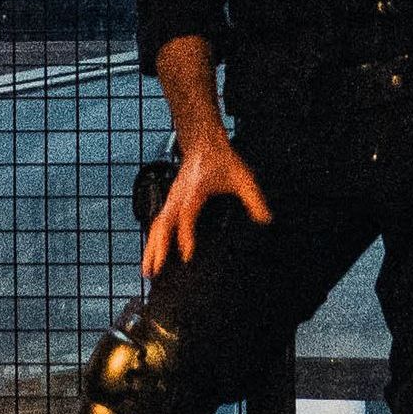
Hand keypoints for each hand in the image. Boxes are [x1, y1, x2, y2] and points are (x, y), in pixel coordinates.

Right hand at [144, 130, 273, 279]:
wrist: (204, 142)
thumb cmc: (220, 158)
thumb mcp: (242, 177)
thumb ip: (254, 199)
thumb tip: (265, 220)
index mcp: (194, 191)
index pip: (186, 216)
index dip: (186, 236)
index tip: (187, 256)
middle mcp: (179, 196)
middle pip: (162, 225)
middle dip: (157, 248)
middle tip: (153, 271)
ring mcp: (172, 199)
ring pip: (157, 225)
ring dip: (151, 247)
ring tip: (148, 270)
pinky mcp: (171, 201)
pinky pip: (159, 222)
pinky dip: (155, 239)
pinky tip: (155, 253)